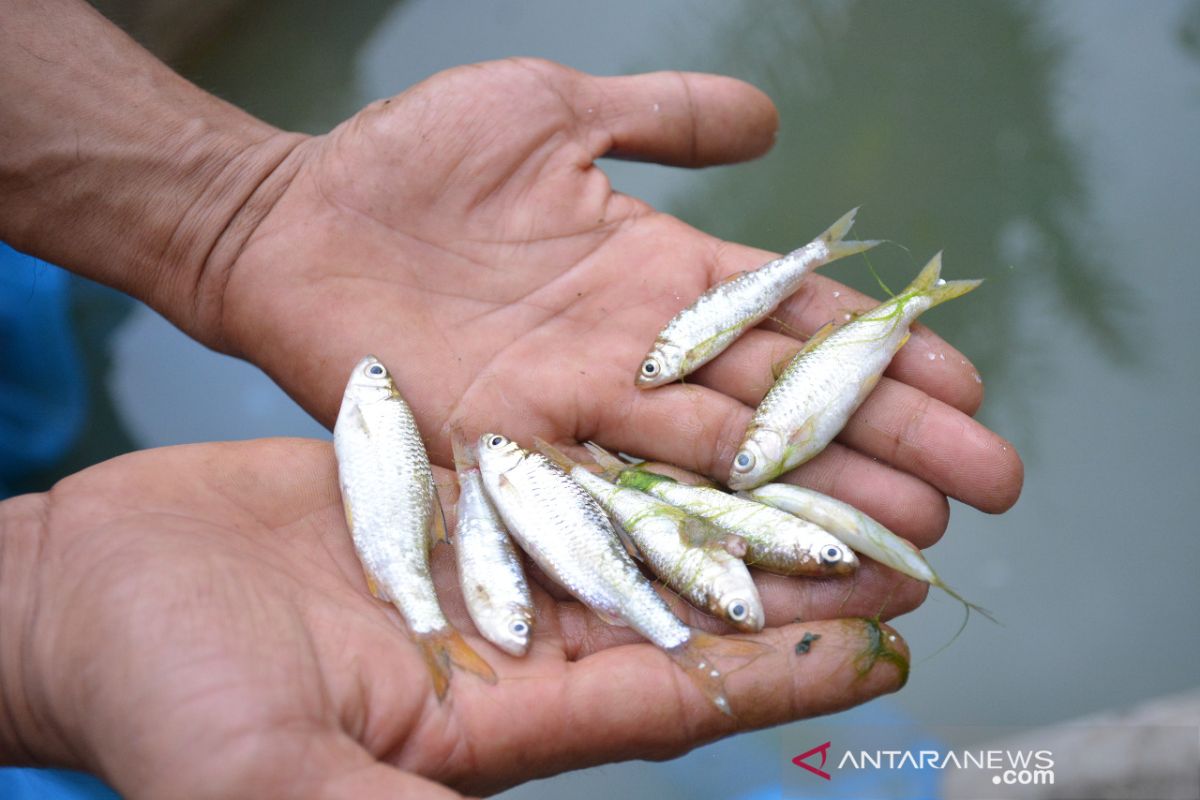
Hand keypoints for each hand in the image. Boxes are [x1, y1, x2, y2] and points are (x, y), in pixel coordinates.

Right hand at [0, 439, 910, 796]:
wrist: (91, 604)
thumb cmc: (163, 708)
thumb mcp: (276, 786)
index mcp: (497, 725)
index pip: (669, 697)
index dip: (775, 669)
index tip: (879, 641)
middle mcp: (513, 647)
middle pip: (681, 604)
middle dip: (789, 572)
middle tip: (904, 532)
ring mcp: (484, 566)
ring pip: (637, 523)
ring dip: (732, 495)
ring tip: (832, 458)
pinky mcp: (446, 499)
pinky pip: (560, 464)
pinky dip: (631, 441)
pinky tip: (697, 407)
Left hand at [204, 58, 1021, 549]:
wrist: (291, 218)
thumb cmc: (415, 160)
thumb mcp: (558, 110)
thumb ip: (664, 118)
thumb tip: (771, 124)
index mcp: (658, 272)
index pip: (792, 319)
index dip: (880, 352)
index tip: (967, 386)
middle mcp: (635, 353)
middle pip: (780, 404)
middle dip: (886, 442)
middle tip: (985, 489)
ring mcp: (577, 408)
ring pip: (720, 461)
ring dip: (817, 498)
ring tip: (912, 536)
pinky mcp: (509, 453)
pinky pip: (611, 497)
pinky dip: (686, 532)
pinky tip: (766, 569)